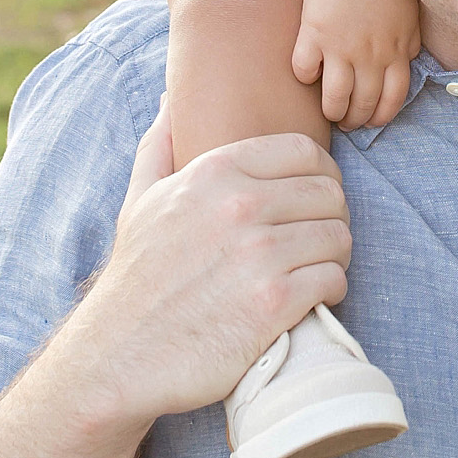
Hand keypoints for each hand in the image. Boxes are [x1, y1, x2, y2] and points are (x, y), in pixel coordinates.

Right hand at [73, 99, 352, 432]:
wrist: (118, 357)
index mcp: (214, 172)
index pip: (305, 151)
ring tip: (318, 267)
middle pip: (330, 193)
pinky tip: (313, 297)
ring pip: (338, 236)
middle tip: (319, 238)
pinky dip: (332, 288)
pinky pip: (334, 279)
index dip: (320, 173)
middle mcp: (240, 206)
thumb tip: (170, 100)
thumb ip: (160, 144)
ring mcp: (259, 255)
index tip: (313, 198)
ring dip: (336, 254)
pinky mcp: (274, 304)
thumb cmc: (136, 277)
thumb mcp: (140, 199)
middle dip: (332, 215)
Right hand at [292, 0, 421, 129]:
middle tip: (348, 123)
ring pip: (335, 98)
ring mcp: (341, 49)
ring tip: (329, 112)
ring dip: (332, 111)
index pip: (393, 98)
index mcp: (397, 52)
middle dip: (356, 120)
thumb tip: (408, 61)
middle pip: (364, 103)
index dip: (383, 115)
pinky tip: (307, 74)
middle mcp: (371, 57)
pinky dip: (304, 77)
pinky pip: (304, 71)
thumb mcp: (410, 14)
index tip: (374, 121)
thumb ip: (410, 42)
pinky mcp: (314, 37)